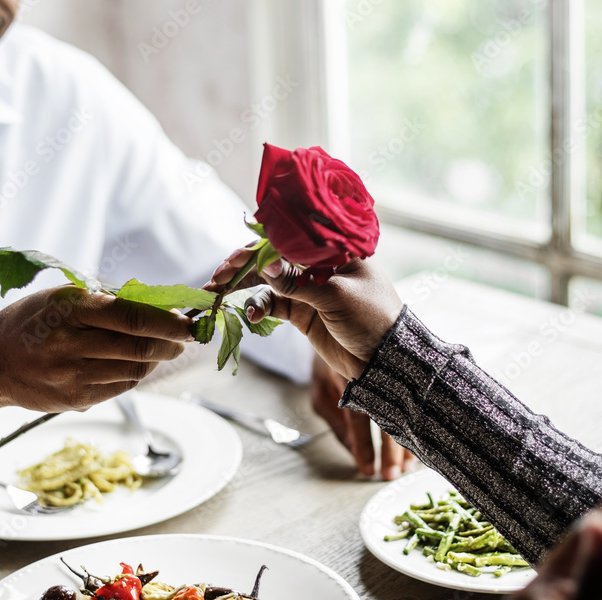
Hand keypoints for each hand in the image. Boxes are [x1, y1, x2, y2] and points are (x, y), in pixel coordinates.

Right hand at [0, 286, 192, 429]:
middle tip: (183, 338)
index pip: (132, 316)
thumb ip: (106, 299)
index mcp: (69, 310)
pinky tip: (138, 364)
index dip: (168, 322)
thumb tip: (158, 303)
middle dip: (170, 343)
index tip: (190, 324)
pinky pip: (121, 388)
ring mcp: (71, 376)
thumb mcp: (61, 297)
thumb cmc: (31, 321)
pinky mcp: (74, 400)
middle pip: (139, 347)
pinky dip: (137, 375)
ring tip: (161, 349)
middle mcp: (70, 345)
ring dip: (155, 360)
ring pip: (134, 370)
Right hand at [209, 250, 403, 379]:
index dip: (258, 245)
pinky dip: (258, 308)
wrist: (384, 360)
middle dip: (243, 267)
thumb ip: (299, 282)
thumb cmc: (372, 318)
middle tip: (217, 278)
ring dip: (245, 289)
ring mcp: (309, 288)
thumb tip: (266, 266)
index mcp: (334, 250)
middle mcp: (318, 265)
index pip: (289, 239)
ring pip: (268, 282)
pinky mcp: (302, 312)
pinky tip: (249, 315)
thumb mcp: (336, 297)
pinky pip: (273, 305)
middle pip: (273, 259)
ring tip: (220, 297)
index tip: (234, 259)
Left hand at [311, 355, 412, 478]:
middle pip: (385, 414)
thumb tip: (351, 450)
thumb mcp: (321, 390)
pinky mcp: (399, 364)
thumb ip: (336, 421)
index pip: (358, 417)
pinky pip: (410, 395)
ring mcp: (386, 366)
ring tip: (410, 463)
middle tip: (393, 474)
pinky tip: (422, 436)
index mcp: (348, 376)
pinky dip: (416, 418)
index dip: (363, 446)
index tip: (368, 469)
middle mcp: (370, 371)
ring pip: (402, 406)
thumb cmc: (329, 359)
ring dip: (406, 438)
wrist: (340, 319)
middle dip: (390, 449)